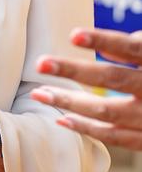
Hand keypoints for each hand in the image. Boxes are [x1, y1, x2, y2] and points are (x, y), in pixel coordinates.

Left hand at [32, 28, 141, 148]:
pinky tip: (62, 119)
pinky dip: (86, 129)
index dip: (102, 39)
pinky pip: (114, 137)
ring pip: (106, 111)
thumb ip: (134, 47)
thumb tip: (99, 45)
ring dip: (69, 102)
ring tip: (39, 93)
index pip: (130, 48)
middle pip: (111, 79)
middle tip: (40, 63)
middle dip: (72, 71)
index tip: (73, 34)